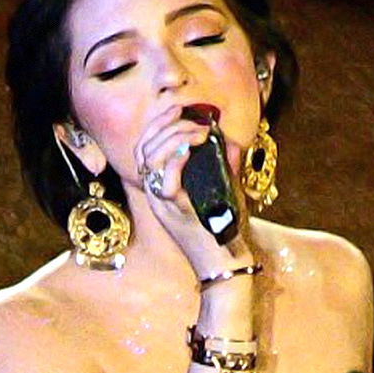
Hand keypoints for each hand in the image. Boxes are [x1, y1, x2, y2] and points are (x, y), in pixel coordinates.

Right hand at [132, 107, 251, 272]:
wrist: (225, 262)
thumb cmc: (223, 230)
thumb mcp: (223, 190)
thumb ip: (224, 164)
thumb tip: (228, 141)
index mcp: (160, 186)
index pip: (145, 147)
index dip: (158, 124)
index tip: (178, 110)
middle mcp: (155, 194)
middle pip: (144, 148)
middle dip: (167, 125)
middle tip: (193, 120)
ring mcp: (162, 203)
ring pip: (151, 159)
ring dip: (176, 138)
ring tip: (199, 133)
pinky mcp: (175, 212)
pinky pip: (166, 181)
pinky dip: (177, 159)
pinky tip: (192, 148)